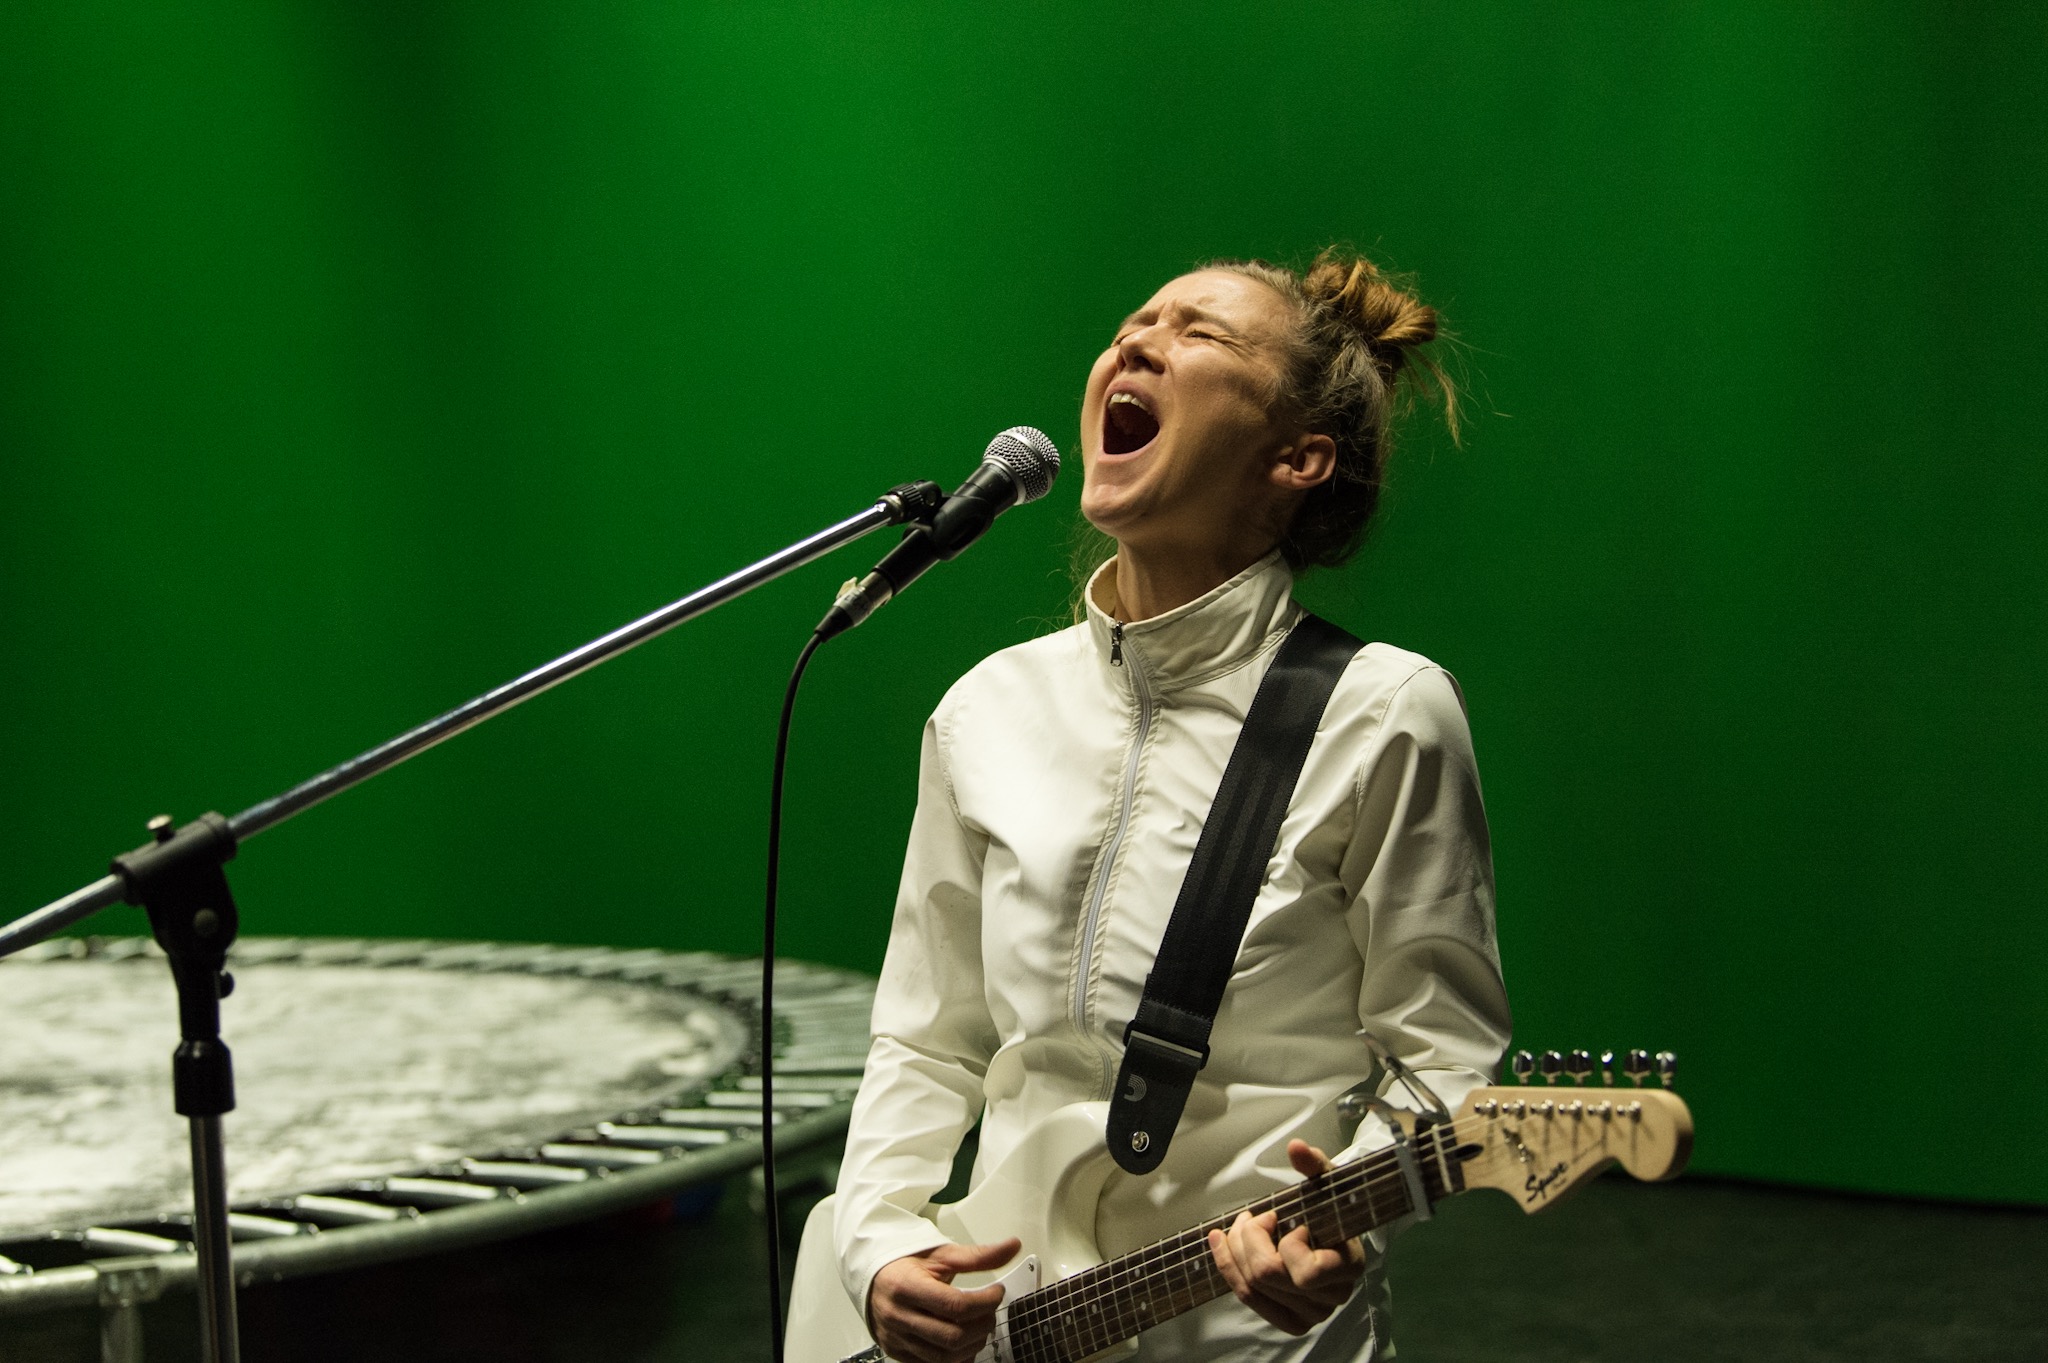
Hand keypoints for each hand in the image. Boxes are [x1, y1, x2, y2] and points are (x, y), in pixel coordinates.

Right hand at [866, 1237, 1020, 1362]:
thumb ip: (978, 1255)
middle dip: (982, 1326)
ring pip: (944, 1357)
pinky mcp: (897, 1353)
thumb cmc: (906, 1264)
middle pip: (952, 1336)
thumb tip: (1012, 1246)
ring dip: (972, 1344)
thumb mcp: (941, 1255)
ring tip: (980, 1325)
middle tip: (990, 1311)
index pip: (954, 1305)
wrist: (874, 1276)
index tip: (996, 1292)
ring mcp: (896, 1338)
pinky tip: (965, 1342)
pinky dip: (956, 1358)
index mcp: (906, 1287)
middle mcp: (898, 1316)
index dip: (984, 1302)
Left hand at [1208, 1141, 1365, 1335]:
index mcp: (1349, 1266)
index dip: (1288, 1243)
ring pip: (1253, 1287)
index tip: (1290, 1221)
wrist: (1332, 1235)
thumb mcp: (1326, 1183)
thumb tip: (1296, 1147)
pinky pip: (1249, 1299)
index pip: (1306, 1272)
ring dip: (1235, 1250)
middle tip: (1253, 1217)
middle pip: (1268, 1275)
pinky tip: (1221, 1244)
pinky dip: (1229, 1268)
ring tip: (1239, 1226)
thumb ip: (1314, 1164)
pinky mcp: (1292, 1321)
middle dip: (1249, 1238)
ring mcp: (1313, 1315)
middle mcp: (1333, 1297)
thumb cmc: (1329, 1210)